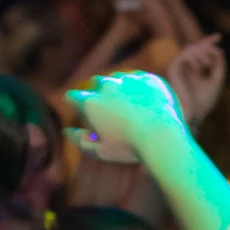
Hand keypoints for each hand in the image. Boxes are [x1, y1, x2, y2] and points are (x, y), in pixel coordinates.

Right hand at [65, 71, 188, 164]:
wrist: (163, 137)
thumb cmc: (129, 148)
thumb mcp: (101, 151)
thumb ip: (80, 141)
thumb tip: (67, 131)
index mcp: (90, 103)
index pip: (72, 96)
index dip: (75, 104)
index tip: (83, 111)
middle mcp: (106, 86)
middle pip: (95, 83)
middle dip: (98, 92)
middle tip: (109, 108)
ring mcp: (128, 80)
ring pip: (117, 78)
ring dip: (118, 87)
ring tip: (129, 105)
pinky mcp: (148, 79)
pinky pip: (139, 79)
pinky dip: (139, 87)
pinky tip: (145, 101)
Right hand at [167, 35, 226, 126]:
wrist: (192, 114)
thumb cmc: (202, 102)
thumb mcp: (215, 81)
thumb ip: (218, 66)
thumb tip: (220, 51)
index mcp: (194, 70)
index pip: (200, 52)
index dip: (208, 42)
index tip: (219, 37)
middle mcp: (184, 67)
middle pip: (194, 46)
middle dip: (206, 44)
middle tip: (216, 49)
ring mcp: (178, 67)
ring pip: (189, 48)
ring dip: (202, 52)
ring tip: (209, 64)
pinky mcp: (172, 69)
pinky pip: (184, 54)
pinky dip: (195, 57)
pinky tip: (201, 67)